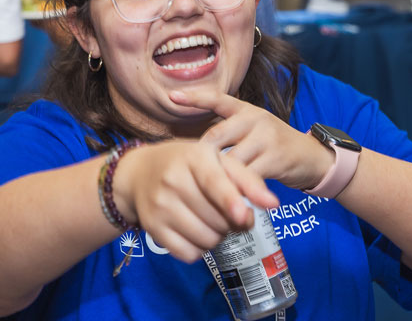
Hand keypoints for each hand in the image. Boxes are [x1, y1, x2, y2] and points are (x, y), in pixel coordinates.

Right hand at [113, 140, 277, 262]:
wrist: (138, 173)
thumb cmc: (187, 164)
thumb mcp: (216, 160)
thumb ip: (247, 179)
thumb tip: (273, 204)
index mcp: (194, 157)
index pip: (214, 182)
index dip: (230, 202)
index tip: (244, 215)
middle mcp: (173, 181)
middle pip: (217, 219)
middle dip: (232, 222)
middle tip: (229, 213)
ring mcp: (160, 206)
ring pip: (205, 239)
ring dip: (218, 237)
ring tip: (212, 222)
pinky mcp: (152, 228)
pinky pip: (188, 254)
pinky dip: (199, 250)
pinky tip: (197, 233)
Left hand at [173, 89, 335, 193]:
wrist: (312, 158)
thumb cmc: (274, 147)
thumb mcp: (254, 132)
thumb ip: (230, 136)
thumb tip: (195, 152)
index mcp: (246, 110)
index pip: (218, 99)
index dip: (195, 98)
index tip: (172, 96)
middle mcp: (255, 119)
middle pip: (217, 136)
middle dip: (200, 157)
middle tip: (184, 172)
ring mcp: (266, 137)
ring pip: (231, 159)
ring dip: (217, 178)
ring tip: (202, 191)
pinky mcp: (276, 158)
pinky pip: (248, 176)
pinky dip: (236, 190)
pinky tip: (228, 200)